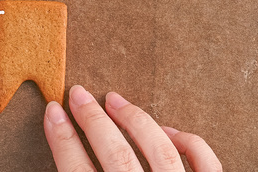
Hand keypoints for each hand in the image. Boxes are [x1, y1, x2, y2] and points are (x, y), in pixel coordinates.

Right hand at [45, 85, 221, 171]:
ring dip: (134, 120)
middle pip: (116, 155)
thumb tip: (72, 151)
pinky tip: (167, 131)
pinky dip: (187, 143)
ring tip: (114, 100)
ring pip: (160, 150)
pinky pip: (204, 163)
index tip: (53, 111)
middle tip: (78, 94)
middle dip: (93, 121)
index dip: (62, 140)